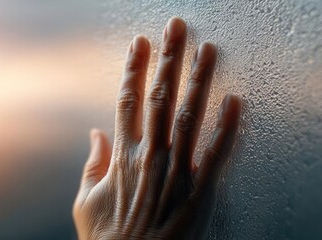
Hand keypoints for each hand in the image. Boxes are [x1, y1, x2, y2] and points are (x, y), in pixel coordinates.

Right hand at [73, 17, 241, 238]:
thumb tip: (94, 134)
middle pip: (159, 98)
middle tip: (177, 28)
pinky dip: (227, 128)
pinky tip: (235, 102)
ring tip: (208, 50)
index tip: (139, 42)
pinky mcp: (200, 194)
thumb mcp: (85, 202)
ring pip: (189, 117)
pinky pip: (217, 155)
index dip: (134, 68)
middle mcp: (149, 158)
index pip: (127, 101)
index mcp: (121, 158)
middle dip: (169, 60)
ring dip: (199, 81)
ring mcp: (176, 174)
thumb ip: (93, 165)